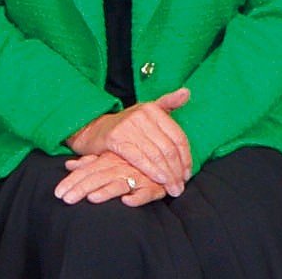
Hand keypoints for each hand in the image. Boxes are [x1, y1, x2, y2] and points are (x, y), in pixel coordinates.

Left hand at [55, 151, 171, 206]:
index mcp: (107, 161)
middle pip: (98, 177)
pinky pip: (146, 192)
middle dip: (81, 188)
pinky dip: (137, 197)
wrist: (162, 160)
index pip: (86, 171)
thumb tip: (69, 165)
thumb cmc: (130, 162)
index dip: (72, 181)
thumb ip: (89, 163)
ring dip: (106, 192)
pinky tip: (127, 202)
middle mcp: (120, 168)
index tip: (58, 193)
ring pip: (119, 184)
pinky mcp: (154, 186)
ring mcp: (137, 176)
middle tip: (66, 199)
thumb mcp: (108, 160)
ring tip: (92, 199)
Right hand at [66, 88, 191, 194]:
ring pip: (156, 155)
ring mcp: (128, 126)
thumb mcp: (147, 111)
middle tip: (180, 186)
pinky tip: (159, 180)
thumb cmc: (126, 125)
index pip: (178, 136)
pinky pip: (139, 158)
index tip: (188, 173)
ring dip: (167, 175)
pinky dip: (152, 171)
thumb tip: (187, 92)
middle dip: (177, 170)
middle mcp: (141, 115)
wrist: (94, 130)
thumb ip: (168, 102)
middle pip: (168, 148)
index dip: (186, 157)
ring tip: (173, 188)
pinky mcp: (116, 139)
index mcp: (152, 109)